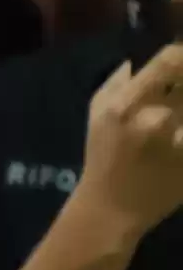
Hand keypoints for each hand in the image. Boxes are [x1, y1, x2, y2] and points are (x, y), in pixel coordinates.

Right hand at [75, 41, 182, 239]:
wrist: (113, 209)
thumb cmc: (102, 158)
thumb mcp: (95, 115)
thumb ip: (115, 83)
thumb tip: (137, 61)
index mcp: (125, 105)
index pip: (170, 60)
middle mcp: (155, 119)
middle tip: (181, 93)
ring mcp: (178, 142)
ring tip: (180, 117)